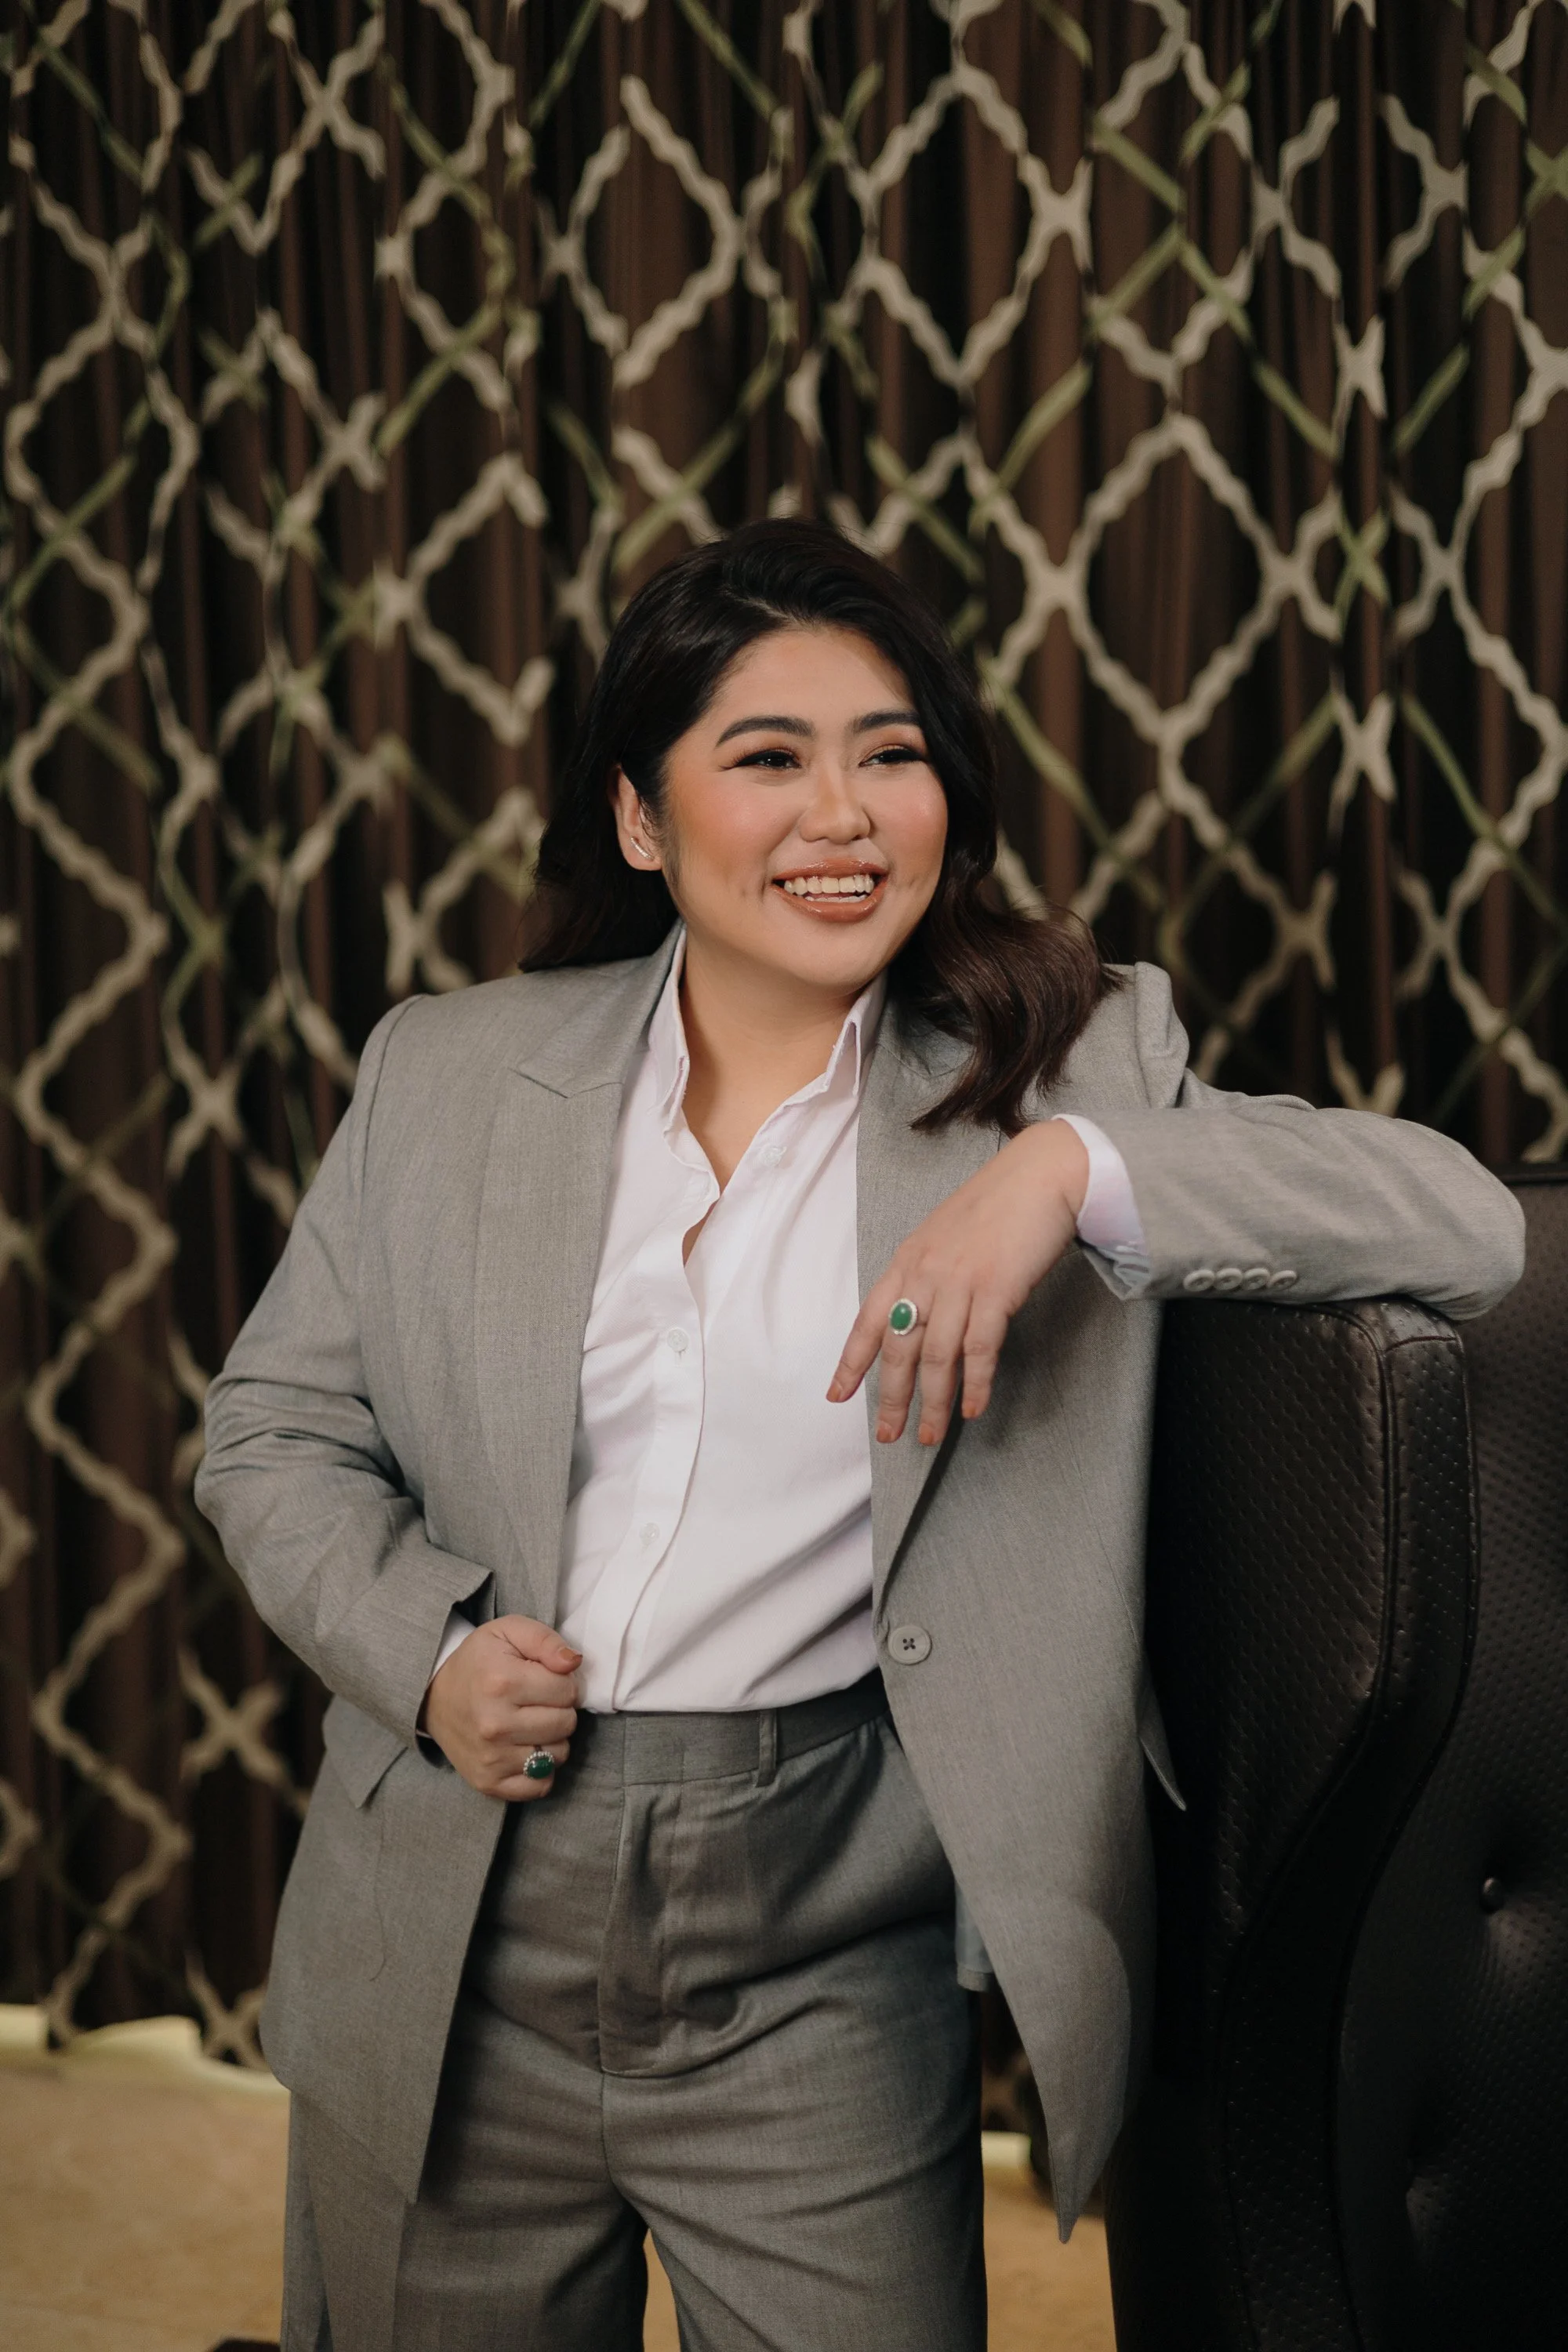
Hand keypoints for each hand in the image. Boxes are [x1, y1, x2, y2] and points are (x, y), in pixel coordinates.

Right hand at [421, 1615, 580, 1800]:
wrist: (433, 1697)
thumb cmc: (479, 1661)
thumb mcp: (508, 1631)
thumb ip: (546, 1640)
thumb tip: (573, 1662)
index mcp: (501, 1683)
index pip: (568, 1690)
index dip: (563, 1682)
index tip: (543, 1679)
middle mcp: (495, 1725)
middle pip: (566, 1723)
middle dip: (559, 1709)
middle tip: (536, 1701)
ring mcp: (491, 1758)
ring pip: (558, 1754)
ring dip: (552, 1739)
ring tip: (530, 1723)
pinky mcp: (488, 1782)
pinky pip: (540, 1786)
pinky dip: (541, 1770)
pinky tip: (526, 1748)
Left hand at [828, 1118, 1088, 1448]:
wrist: (1040, 1176)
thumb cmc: (997, 1206)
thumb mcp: (944, 1236)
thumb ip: (928, 1275)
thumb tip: (922, 1319)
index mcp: (907, 1261)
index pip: (869, 1320)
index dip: (852, 1362)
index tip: (837, 1395)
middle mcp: (925, 1274)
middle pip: (899, 1350)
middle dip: (891, 1398)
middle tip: (888, 1435)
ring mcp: (959, 1283)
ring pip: (936, 1357)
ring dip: (933, 1403)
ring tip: (930, 1435)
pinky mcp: (995, 1291)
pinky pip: (979, 1349)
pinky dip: (975, 1384)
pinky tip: (973, 1409)